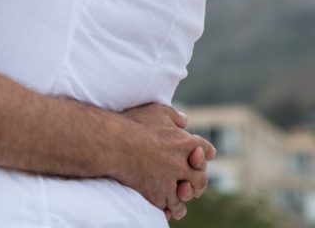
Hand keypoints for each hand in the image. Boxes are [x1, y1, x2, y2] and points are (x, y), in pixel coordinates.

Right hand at [118, 104, 214, 220]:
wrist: (114, 143)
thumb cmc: (133, 124)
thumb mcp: (156, 111)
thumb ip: (173, 115)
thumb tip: (185, 120)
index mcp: (185, 142)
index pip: (205, 149)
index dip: (205, 152)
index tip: (202, 154)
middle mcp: (182, 164)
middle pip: (200, 177)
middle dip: (197, 178)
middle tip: (192, 179)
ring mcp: (172, 182)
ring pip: (188, 194)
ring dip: (187, 194)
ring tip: (183, 192)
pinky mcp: (159, 195)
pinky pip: (173, 208)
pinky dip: (173, 208)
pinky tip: (170, 207)